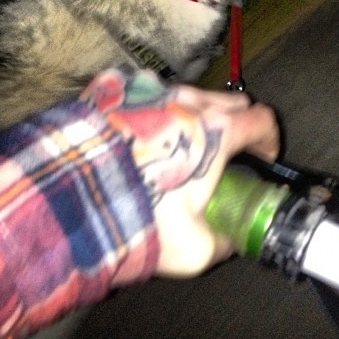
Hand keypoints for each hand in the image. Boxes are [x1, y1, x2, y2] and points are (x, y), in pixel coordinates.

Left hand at [80, 69, 279, 276]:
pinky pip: (152, 94)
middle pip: (232, 101)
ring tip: (179, 148)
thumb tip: (232, 237)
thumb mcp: (196, 249)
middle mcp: (188, 100)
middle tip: (226, 154)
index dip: (269, 139)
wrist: (68, 203)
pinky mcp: (118, 90)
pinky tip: (143, 141)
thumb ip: (225, 241)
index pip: (262, 120)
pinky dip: (159, 112)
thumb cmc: (138, 221)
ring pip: (192, 94)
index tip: (262, 158)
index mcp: (216, 131)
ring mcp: (152, 90)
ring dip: (198, 116)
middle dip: (238, 124)